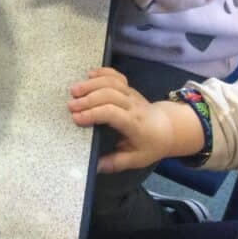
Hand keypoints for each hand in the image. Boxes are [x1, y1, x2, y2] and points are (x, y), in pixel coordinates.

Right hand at [68, 67, 204, 173]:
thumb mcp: (136, 159)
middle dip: (88, 99)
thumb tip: (94, 166)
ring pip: (111, 82)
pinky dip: (103, 72)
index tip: (76, 119)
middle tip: (70, 106)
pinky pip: (117, 75)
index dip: (93, 113)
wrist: (168, 128)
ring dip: (91, 84)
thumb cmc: (149, 145)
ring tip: (74, 91)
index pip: (112, 113)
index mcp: (135, 124)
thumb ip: (115, 163)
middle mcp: (133, 105)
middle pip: (109, 95)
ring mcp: (131, 94)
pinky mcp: (129, 87)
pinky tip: (89, 74)